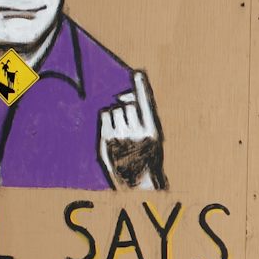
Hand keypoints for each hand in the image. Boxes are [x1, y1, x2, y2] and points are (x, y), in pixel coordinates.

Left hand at [99, 69, 164, 189]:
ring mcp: (121, 136)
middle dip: (127, 109)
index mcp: (153, 131)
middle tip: (129, 126)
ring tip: (121, 133)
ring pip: (115, 109)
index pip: (147, 103)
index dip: (142, 87)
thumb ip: (142, 116)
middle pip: (128, 105)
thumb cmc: (145, 158)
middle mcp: (138, 133)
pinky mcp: (106, 140)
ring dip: (117, 116)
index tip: (138, 73)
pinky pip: (105, 115)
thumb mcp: (152, 139)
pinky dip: (107, 119)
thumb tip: (125, 97)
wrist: (137, 186)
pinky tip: (111, 132)